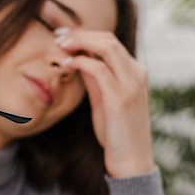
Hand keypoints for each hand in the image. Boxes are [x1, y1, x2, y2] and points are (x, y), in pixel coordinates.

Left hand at [57, 29, 153, 177]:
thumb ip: (95, 79)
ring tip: (60, 44)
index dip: (85, 35)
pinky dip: (81, 62)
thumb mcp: (104, 100)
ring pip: (106, 47)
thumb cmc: (116, 132)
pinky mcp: (120, 98)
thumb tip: (78, 59)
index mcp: (135, 72)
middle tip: (58, 35)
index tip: (64, 35)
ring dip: (80, 42)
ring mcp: (131, 85)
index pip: (110, 42)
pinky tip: (66, 64)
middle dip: (80, 34)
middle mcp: (136, 74)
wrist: (131, 160)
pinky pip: (99, 69)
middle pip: (108, 39)